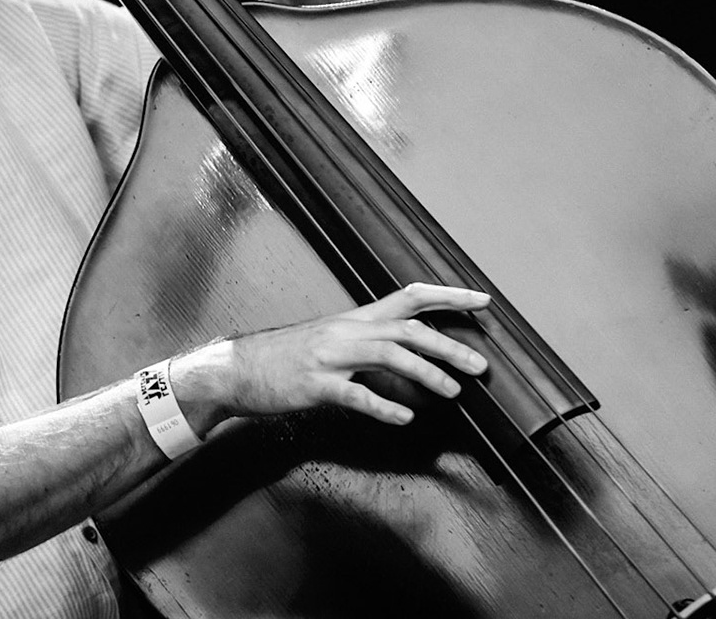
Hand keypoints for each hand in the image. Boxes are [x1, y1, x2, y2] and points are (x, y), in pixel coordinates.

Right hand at [174, 283, 491, 432]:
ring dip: (425, 372)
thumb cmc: (284, 359)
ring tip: (452, 391)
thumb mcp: (329, 343)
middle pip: (407, 328)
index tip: (481, 301)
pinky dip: (383, 406)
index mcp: (353, 320)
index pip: (408, 297)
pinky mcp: (314, 385)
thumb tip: (407, 358)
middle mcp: (345, 331)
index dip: (447, 297)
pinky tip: (403, 418)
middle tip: (480, 364)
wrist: (234, 370)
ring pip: (387, 355)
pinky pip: (354, 394)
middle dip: (448, 343)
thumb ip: (366, 346)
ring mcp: (329, 357)